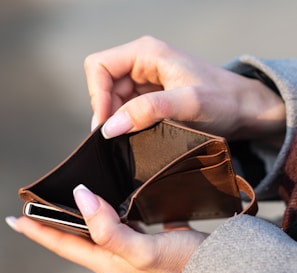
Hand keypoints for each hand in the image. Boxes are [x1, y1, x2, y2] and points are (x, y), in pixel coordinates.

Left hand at [6, 185, 207, 272]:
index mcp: (106, 261)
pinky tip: (106, 201)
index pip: (62, 244)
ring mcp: (127, 248)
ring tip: (63, 203)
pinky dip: (103, 212)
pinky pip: (113, 223)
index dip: (37, 231)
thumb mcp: (142, 250)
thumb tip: (81, 197)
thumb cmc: (181, 265)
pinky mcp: (141, 239)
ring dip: (75, 217)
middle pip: (73, 238)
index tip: (15, 217)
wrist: (214, 270)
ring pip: (92, 230)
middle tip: (35, 207)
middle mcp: (113, 256)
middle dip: (51, 223)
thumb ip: (108, 229)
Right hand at [85, 36, 284, 139]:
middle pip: (104, 85)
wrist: (244, 109)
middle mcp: (142, 63)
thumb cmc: (224, 100)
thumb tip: (110, 126)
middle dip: (107, 112)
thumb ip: (148, 111)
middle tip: (118, 137)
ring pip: (113, 100)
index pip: (99, 66)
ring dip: (118, 120)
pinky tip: (139, 135)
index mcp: (146, 53)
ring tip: (132, 137)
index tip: (106, 125)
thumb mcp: (188, 103)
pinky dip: (128, 123)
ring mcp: (146, 81)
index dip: (97, 95)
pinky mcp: (152, 97)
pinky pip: (127, 109)